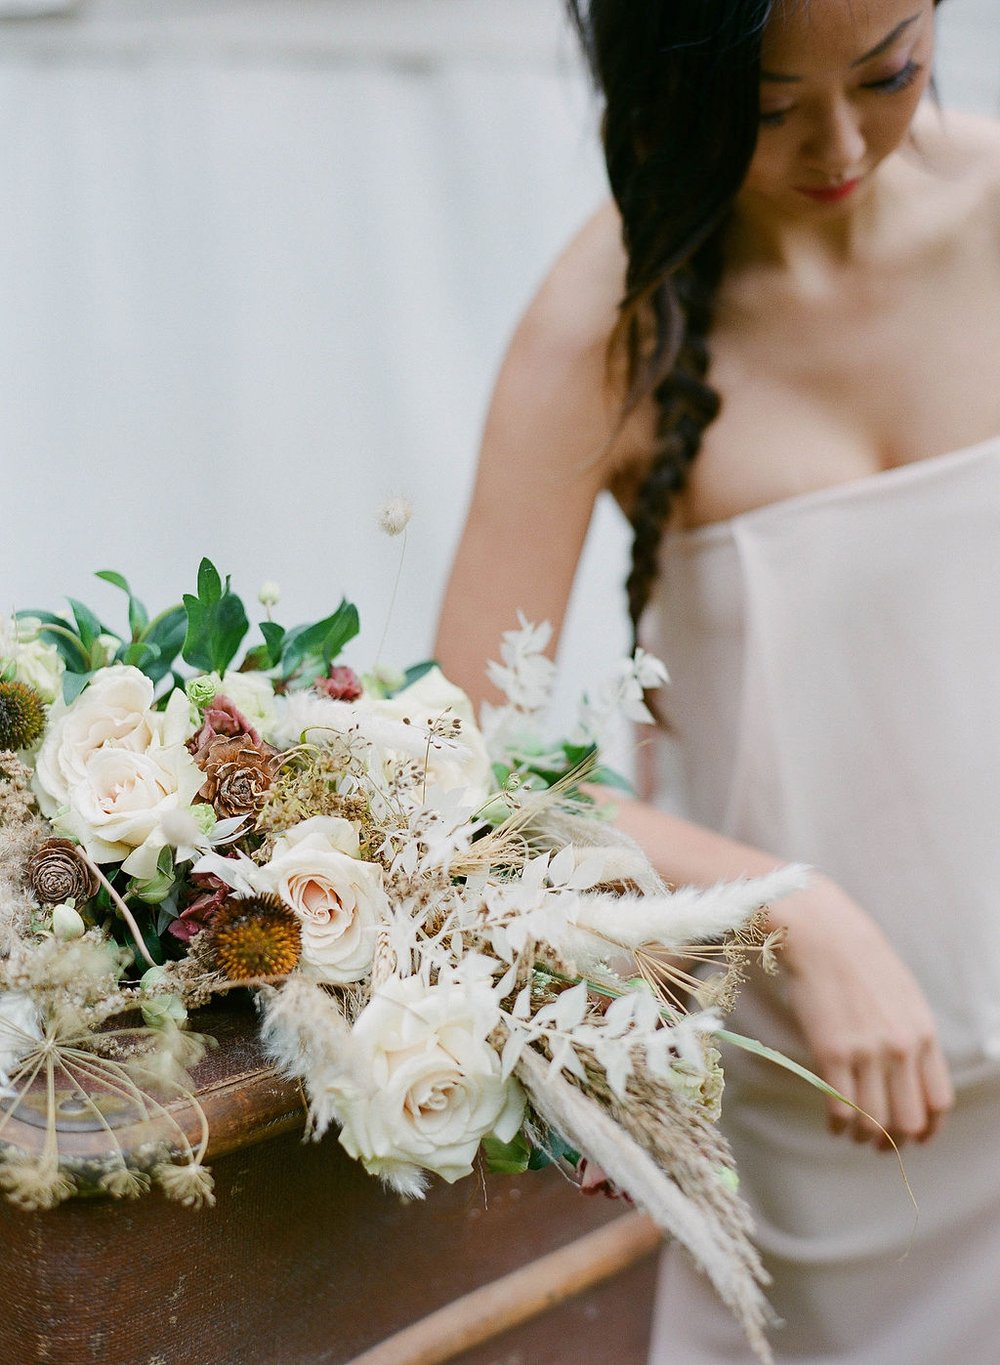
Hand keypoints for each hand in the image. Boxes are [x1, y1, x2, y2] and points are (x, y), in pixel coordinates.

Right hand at [773, 876, 954, 1148]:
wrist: (824, 934)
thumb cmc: (862, 960)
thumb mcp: (905, 996)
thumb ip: (914, 1036)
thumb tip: (913, 1074)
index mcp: (924, 1034)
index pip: (939, 1102)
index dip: (929, 1129)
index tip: (916, 1137)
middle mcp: (901, 1049)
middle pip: (909, 1122)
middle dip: (896, 1141)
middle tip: (880, 1143)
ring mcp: (866, 1053)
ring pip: (874, 1122)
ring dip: (864, 1137)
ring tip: (854, 1134)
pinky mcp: (831, 1052)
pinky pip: (840, 1107)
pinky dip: (838, 1125)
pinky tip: (833, 1123)